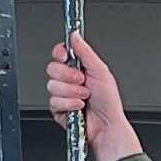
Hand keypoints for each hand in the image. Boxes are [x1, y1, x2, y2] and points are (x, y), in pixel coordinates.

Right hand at [44, 33, 141, 160]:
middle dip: (68, 76)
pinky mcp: (57, 109)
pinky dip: (69, 104)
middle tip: (82, 81)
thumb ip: (85, 52)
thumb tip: (75, 35)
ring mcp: (62, 94)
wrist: (107, 125)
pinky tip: (79, 106)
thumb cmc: (108, 101)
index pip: (59, 54)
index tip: (64, 57)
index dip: (59, 53)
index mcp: (78, 67)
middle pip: (52, 68)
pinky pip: (54, 101)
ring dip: (71, 92)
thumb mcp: (100, 71)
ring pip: (52, 85)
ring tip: (85, 97)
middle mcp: (68, 80)